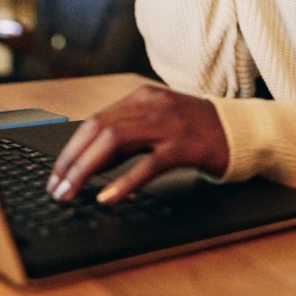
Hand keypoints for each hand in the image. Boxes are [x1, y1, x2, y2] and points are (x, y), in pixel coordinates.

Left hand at [47, 85, 229, 203]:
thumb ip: (126, 139)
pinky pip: (149, 164)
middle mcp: (152, 105)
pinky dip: (124, 182)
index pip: (95, 121)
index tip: (56, 174)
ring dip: (87, 170)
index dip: (71, 149)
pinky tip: (108, 197)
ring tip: (72, 193)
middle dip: (72, 161)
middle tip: (56, 188)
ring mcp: (169, 124)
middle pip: (99, 129)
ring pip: (116, 141)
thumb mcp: (156, 125)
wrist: (239, 131)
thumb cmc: (194, 131)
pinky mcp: (185, 146)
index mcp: (141, 98)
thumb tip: (87, 163)